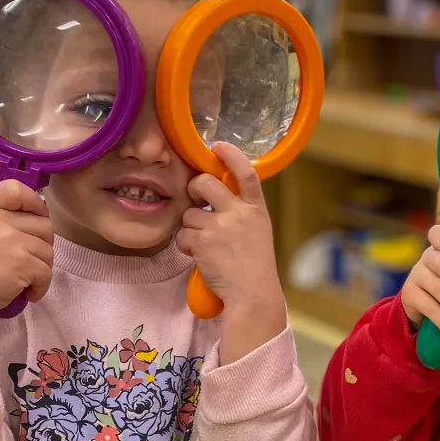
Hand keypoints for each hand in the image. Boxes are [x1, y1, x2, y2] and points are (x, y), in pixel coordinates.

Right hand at [0, 180, 53, 318]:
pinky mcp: (21, 262)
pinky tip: (27, 293)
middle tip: (27, 262)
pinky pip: (46, 272)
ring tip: (23, 280)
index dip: (34, 201)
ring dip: (41, 268)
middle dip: (41, 245)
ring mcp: (10, 240)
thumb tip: (35, 214)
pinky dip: (41, 286)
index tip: (36, 216)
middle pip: (43, 223)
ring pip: (48, 249)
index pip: (15, 188)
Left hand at [176, 144, 285, 361]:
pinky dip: (186, 246)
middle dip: (193, 188)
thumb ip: (242, 210)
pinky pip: (182, 235)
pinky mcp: (203, 242)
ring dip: (190, 228)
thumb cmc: (254, 265)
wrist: (252, 294)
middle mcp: (239, 213)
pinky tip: (200, 256)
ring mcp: (220, 226)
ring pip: (188, 214)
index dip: (230, 155)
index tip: (218, 145)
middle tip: (196, 201)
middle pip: (204, 183)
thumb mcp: (257, 230)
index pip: (246, 172)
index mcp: (256, 208)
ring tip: (205, 245)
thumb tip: (215, 195)